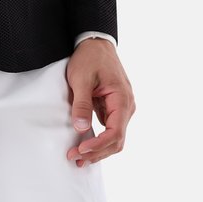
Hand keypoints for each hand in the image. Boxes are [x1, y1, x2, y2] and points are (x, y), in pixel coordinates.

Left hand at [65, 38, 135, 166]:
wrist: (95, 42)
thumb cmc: (89, 57)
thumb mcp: (81, 78)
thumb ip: (82, 103)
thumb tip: (81, 128)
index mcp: (122, 99)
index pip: (115, 132)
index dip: (99, 145)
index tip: (80, 150)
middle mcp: (127, 106)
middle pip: (116, 140)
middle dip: (97, 152)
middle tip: (75, 159)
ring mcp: (121, 107)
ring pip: (114, 137)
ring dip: (98, 149)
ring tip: (78, 157)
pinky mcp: (114, 107)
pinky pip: (109, 128)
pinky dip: (98, 139)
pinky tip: (84, 145)